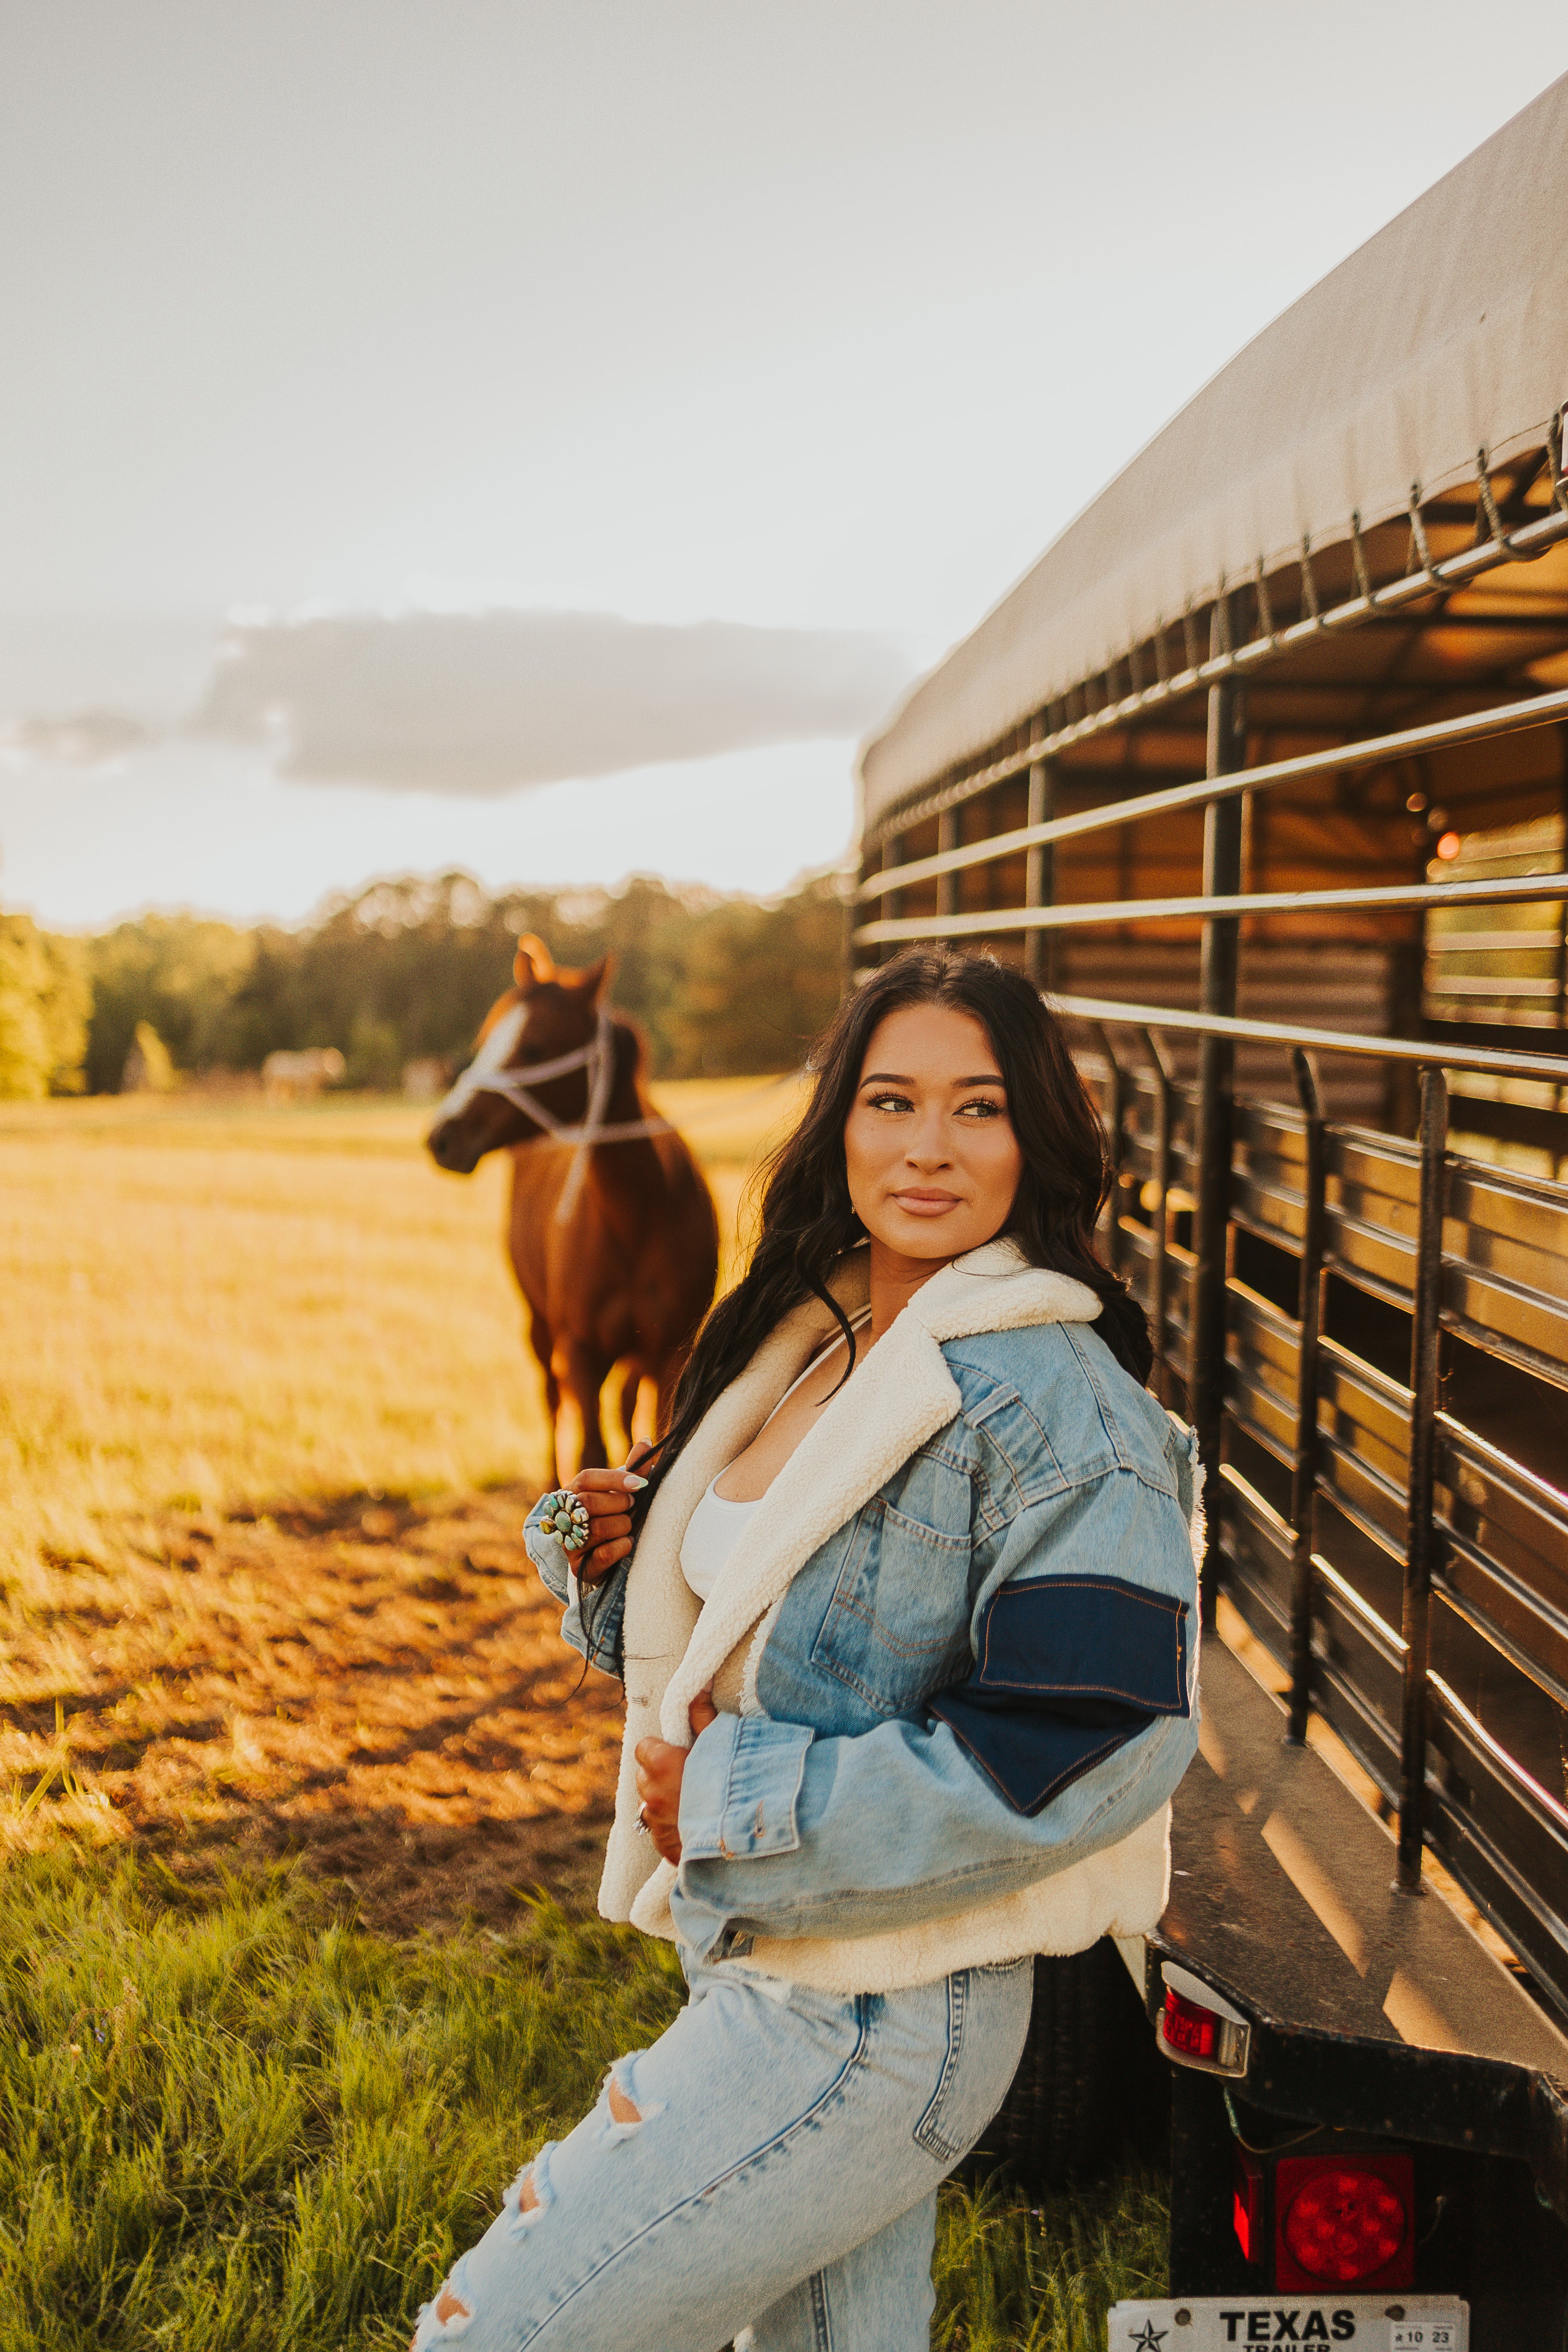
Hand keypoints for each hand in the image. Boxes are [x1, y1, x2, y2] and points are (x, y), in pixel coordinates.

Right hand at [569, 1440, 652, 1584]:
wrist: (606, 1558)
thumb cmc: (616, 1518)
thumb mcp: (624, 1494)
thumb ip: (635, 1471)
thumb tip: (647, 1441)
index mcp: (573, 1492)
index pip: (587, 1478)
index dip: (614, 1479)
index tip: (639, 1484)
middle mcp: (564, 1516)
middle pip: (589, 1502)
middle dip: (619, 1504)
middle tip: (632, 1507)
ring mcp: (568, 1543)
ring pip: (598, 1529)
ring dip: (622, 1527)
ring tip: (628, 1527)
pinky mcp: (578, 1567)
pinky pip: (603, 1554)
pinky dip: (622, 1547)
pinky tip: (626, 1544)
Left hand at [634, 1689, 717, 1864]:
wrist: (747, 1834)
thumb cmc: (734, 1781)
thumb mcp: (722, 1741)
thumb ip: (703, 1714)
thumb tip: (699, 1685)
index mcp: (660, 1764)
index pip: (643, 1748)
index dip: (661, 1749)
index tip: (679, 1753)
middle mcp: (651, 1794)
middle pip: (645, 1776)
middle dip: (661, 1774)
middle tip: (690, 1776)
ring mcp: (656, 1823)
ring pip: (650, 1804)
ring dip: (664, 1801)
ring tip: (694, 1802)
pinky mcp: (664, 1845)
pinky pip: (660, 1830)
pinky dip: (671, 1827)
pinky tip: (694, 1824)